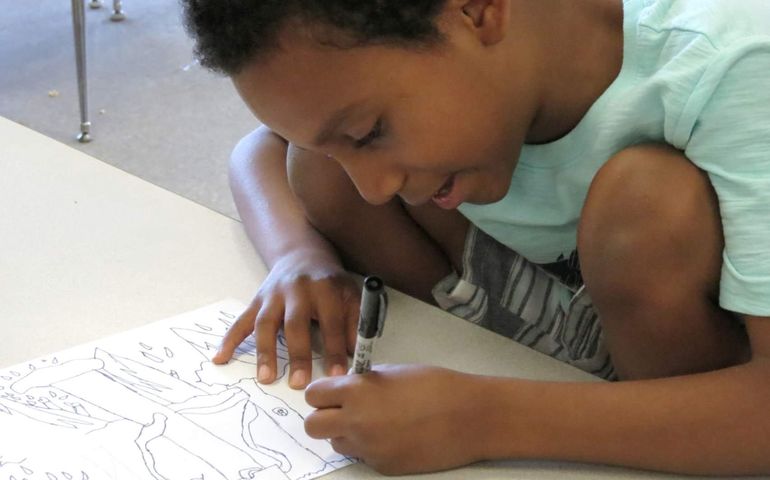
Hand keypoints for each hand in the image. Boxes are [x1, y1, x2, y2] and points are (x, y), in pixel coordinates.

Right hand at [212, 248, 359, 388]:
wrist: (302, 255)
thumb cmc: (330, 282)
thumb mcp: (350, 294)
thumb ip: (355, 322)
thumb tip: (357, 355)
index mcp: (324, 288)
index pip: (331, 322)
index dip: (335, 348)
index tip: (338, 375)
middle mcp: (297, 290)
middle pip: (295, 324)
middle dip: (298, 354)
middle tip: (299, 383)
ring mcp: (273, 295)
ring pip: (266, 323)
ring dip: (265, 351)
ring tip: (266, 378)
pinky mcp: (256, 300)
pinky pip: (241, 321)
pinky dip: (229, 339)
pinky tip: (220, 357)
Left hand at [304, 365, 485, 474]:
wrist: (468, 416)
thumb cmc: (435, 385)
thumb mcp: (393, 372)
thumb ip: (364, 381)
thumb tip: (348, 388)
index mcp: (357, 392)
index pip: (313, 395)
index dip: (322, 393)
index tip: (332, 393)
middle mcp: (356, 422)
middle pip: (312, 426)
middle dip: (323, 418)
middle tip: (341, 411)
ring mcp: (368, 448)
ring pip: (336, 444)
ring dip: (346, 434)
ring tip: (374, 422)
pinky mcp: (383, 467)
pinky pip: (363, 456)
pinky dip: (371, 447)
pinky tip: (394, 435)